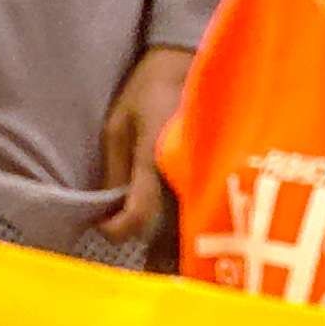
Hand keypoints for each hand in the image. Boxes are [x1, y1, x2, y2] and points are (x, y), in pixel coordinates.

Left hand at [96, 47, 192, 244]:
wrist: (190, 63)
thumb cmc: (148, 92)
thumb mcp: (118, 126)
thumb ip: (114, 170)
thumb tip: (109, 213)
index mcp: (154, 154)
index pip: (141, 211)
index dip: (119, 228)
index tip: (105, 228)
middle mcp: (185, 168)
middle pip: (174, 232)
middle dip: (156, 253)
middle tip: (142, 262)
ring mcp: (207, 171)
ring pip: (196, 228)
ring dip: (181, 249)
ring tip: (164, 261)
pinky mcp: (219, 171)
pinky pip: (210, 213)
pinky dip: (199, 232)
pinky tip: (190, 243)